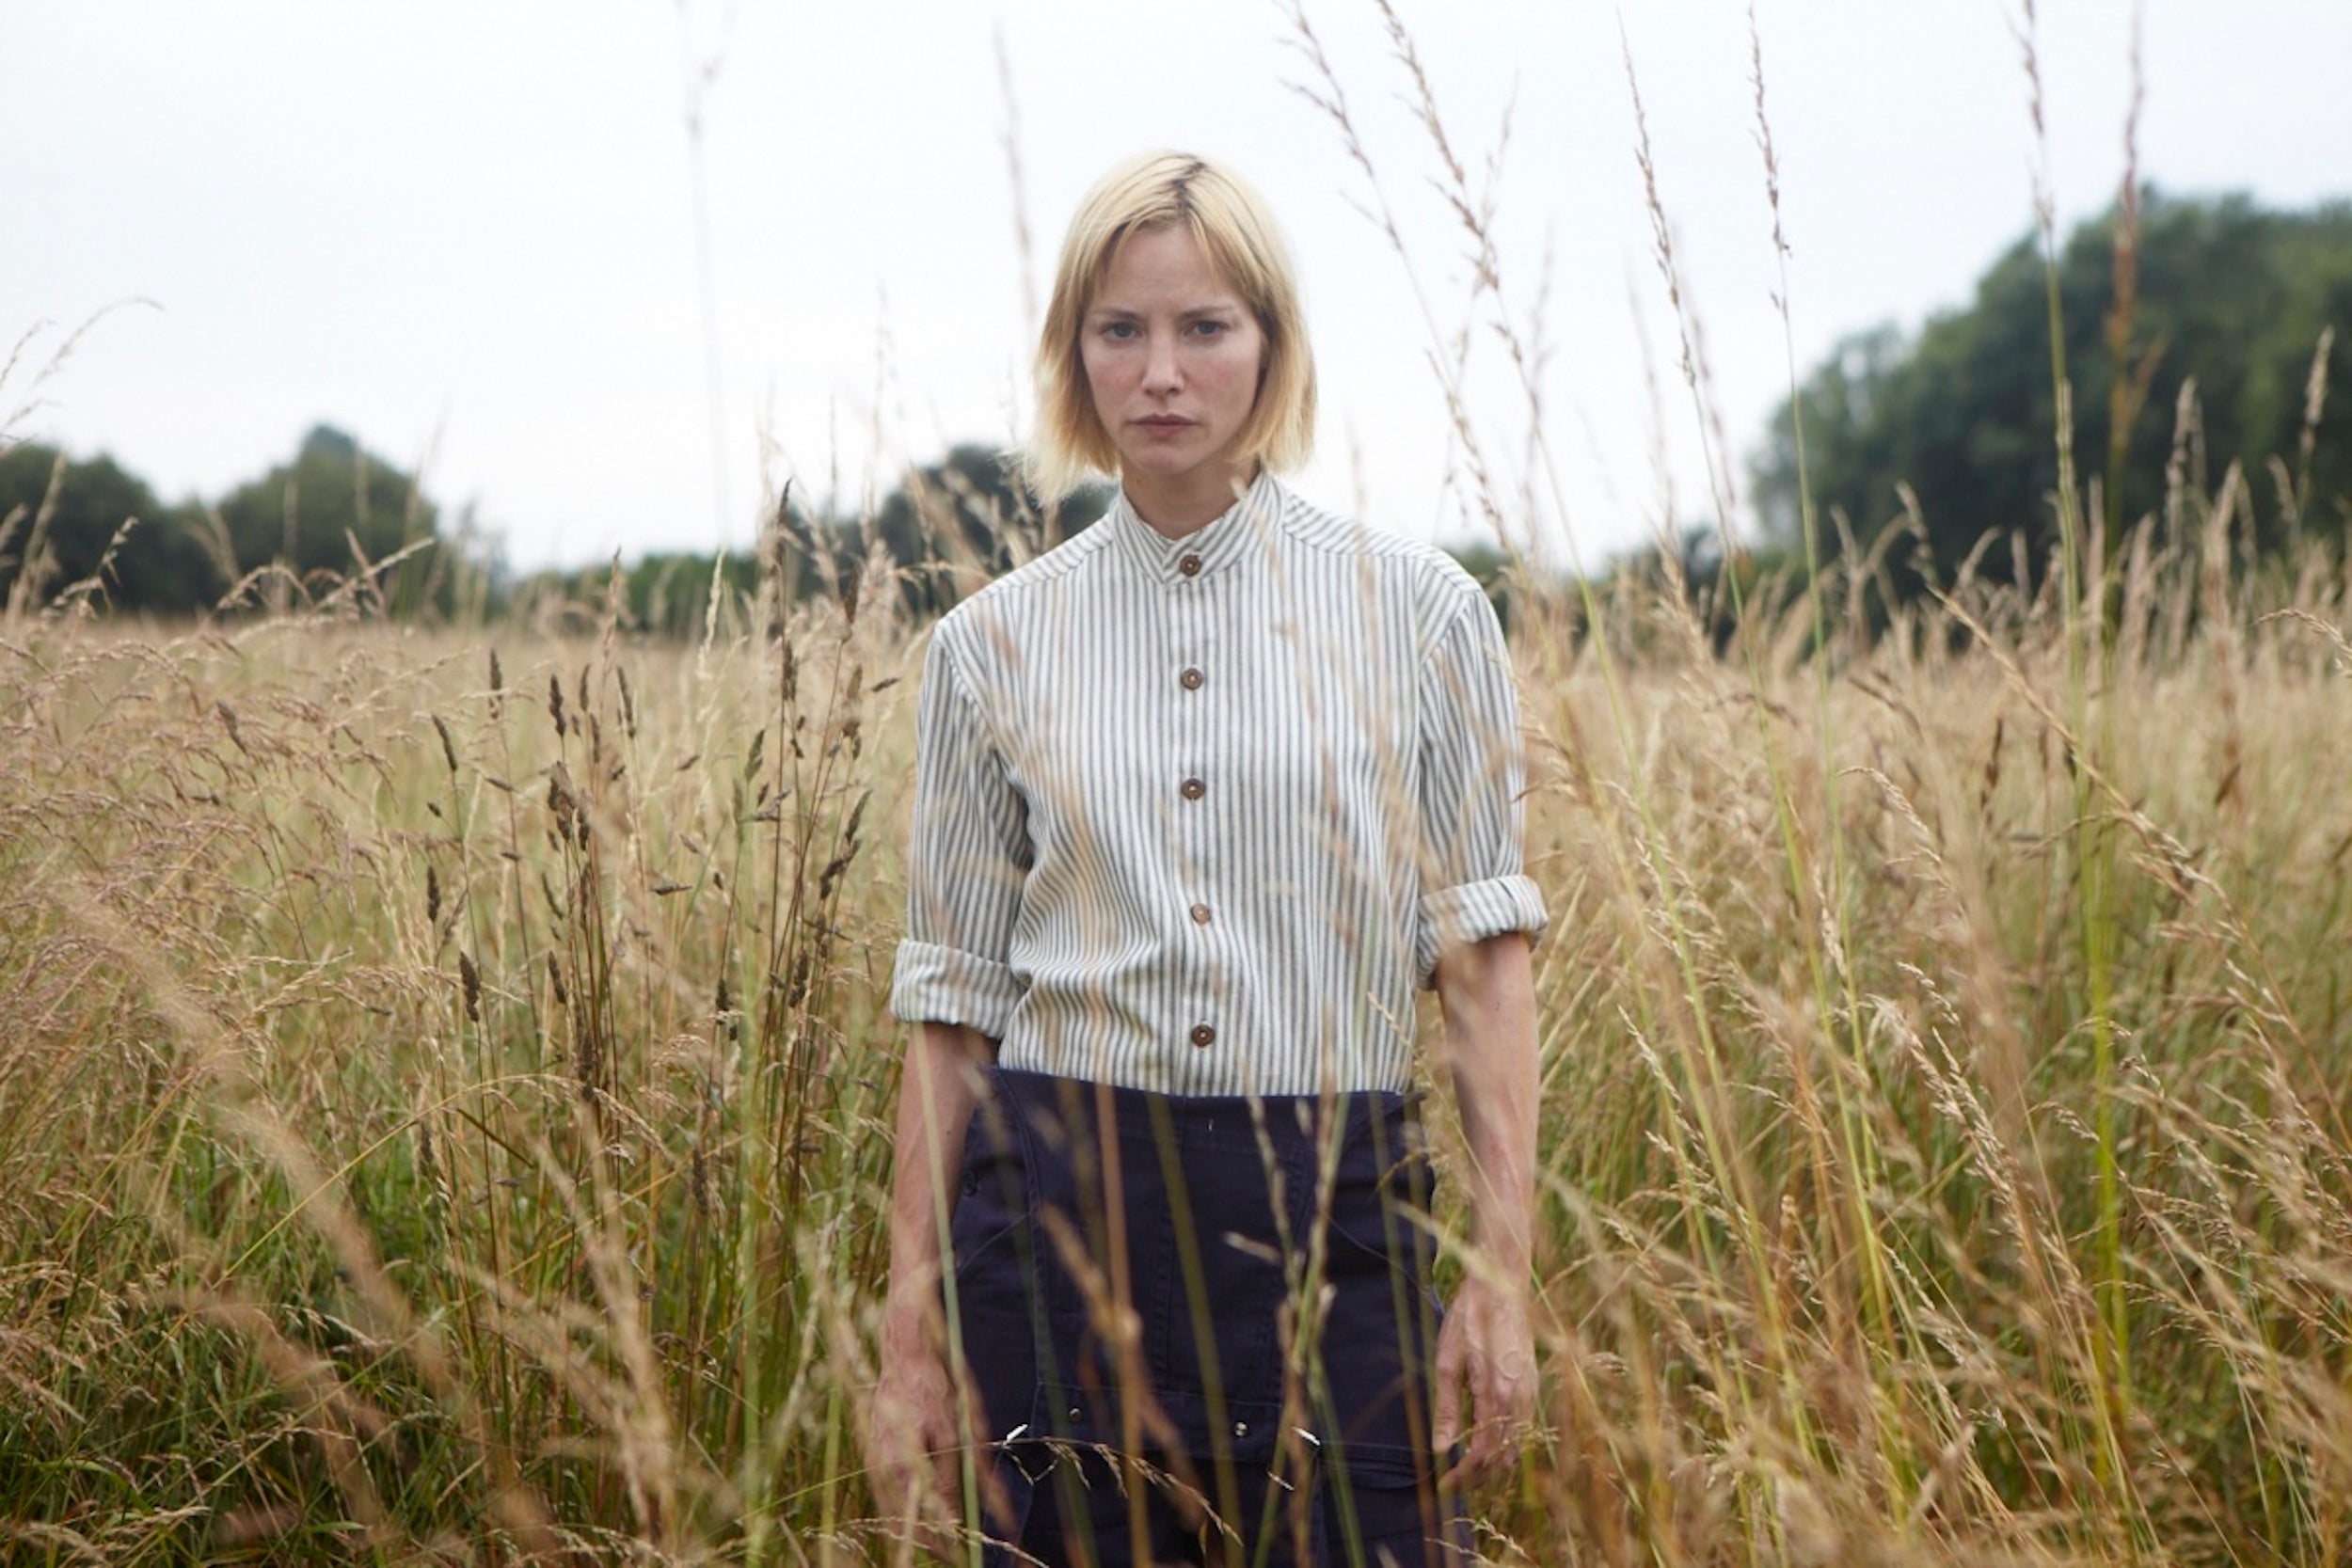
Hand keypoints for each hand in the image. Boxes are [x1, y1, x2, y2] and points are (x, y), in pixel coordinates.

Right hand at [865, 1309, 964, 1542]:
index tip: (959, 1552)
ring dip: (916, 1521)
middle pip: (903, 1520)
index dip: (940, 1542)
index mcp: (898, 1469)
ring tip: (940, 1534)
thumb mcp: (949, 1435)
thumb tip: (951, 1521)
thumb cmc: (929, 1390)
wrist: (904, 1356)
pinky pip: (889, 1487)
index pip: (919, 1522)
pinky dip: (905, 1500)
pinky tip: (920, 1503)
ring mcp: (873, 1460)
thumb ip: (947, 1480)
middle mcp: (880, 1470)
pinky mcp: (874, 1450)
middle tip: (952, 1549)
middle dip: (928, 1537)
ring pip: (894, 1505)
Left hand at [1432, 1272, 1535, 1490]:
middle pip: (1503, 1459)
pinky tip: (1488, 1445)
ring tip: (1467, 1470)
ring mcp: (1532, 1393)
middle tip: (1452, 1482)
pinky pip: (1525, 1430)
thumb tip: (1440, 1449)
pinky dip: (1508, 1447)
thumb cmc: (1470, 1319)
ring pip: (1518, 1448)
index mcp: (1496, 1395)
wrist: (1502, 1285)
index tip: (1442, 1484)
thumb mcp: (1448, 1361)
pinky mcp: (1535, 1386)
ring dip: (1494, 1465)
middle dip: (1478, 1477)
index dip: (1462, 1476)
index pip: (1481, 1454)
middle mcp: (1520, 1400)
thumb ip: (1446, 1409)